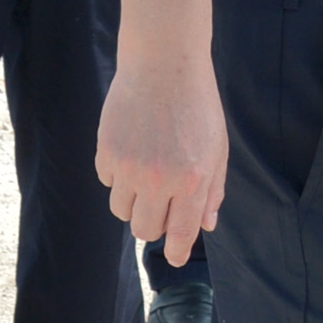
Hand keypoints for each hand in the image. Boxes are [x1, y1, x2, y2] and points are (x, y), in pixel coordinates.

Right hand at [97, 42, 226, 262]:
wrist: (163, 64)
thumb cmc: (196, 105)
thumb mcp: (216, 148)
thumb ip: (212, 190)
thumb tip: (206, 225)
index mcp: (193, 180)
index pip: (182, 232)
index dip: (178, 251)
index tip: (175, 258)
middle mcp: (159, 180)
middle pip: (145, 230)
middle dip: (154, 225)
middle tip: (161, 206)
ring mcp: (129, 167)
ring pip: (122, 211)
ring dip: (133, 202)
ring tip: (145, 174)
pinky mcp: (106, 152)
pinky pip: (107, 181)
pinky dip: (117, 175)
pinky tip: (132, 149)